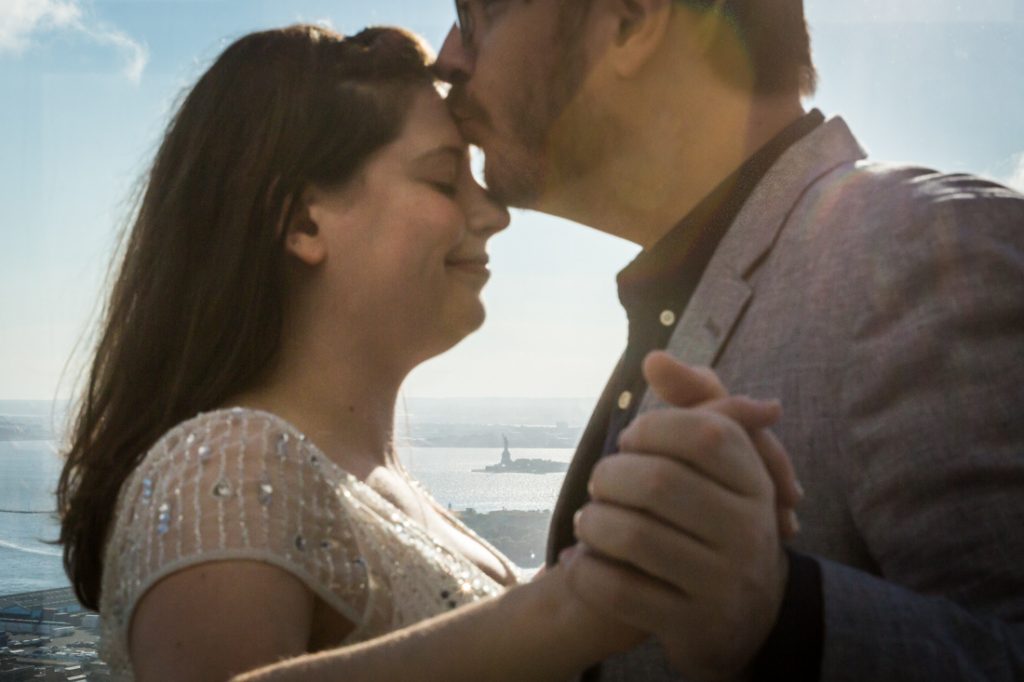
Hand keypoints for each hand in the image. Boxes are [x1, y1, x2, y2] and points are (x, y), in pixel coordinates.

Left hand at [563, 356, 790, 680]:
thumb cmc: (717, 514)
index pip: (703, 433)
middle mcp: (749, 532)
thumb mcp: (719, 458)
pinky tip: (582, 562)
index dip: (652, 429)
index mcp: (755, 483)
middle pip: (659, 483)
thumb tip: (654, 359)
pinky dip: (588, 571)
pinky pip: (620, 592)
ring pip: (634, 537)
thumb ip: (694, 400)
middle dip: (610, 476)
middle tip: (598, 482)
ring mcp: (723, 583)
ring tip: (587, 521)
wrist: (742, 615)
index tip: (631, 440)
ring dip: (592, 522)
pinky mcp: (691, 625)